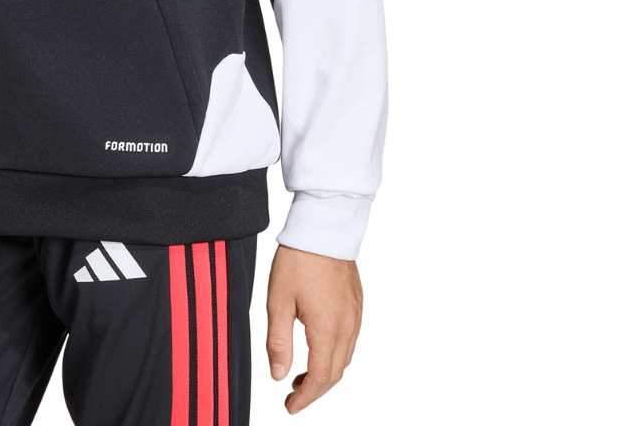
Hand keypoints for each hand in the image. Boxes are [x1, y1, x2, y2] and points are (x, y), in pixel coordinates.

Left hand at [265, 244, 362, 413]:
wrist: (323, 227)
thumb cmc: (298, 260)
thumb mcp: (278, 301)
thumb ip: (278, 342)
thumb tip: (278, 375)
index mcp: (327, 329)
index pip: (320, 378)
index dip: (305, 398)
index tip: (290, 406)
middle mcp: (347, 326)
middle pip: (335, 373)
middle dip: (315, 389)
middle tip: (293, 395)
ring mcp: (356, 315)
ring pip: (345, 358)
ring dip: (326, 373)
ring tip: (303, 375)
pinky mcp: (357, 303)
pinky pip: (350, 340)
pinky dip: (335, 354)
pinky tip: (319, 348)